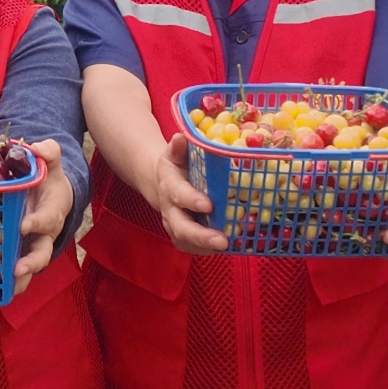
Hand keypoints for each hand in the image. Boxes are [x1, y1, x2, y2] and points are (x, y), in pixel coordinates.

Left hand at [13, 139, 73, 293]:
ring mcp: (31, 245)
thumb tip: (35, 148)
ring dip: (19, 279)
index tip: (24, 224)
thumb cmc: (48, 177)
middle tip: (18, 269)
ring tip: (4, 291)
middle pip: (42, 252)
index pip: (47, 218)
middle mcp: (44, 233)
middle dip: (31, 262)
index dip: (37, 222)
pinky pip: (13, 266)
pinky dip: (2, 279)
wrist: (52, 193)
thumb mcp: (50, 160)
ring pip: (29, 266)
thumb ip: (48, 152)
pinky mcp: (19, 250)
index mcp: (52, 210)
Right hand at [151, 133, 227, 255]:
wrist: (159, 183)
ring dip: (205, 247)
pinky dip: (207, 251)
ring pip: (186, 241)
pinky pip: (191, 248)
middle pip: (181, 227)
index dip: (191, 200)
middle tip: (221, 241)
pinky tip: (228, 248)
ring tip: (227, 247)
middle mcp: (170, 209)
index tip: (208, 205)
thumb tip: (181, 137)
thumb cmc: (175, 166)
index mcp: (169, 186)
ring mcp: (175, 225)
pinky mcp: (182, 237)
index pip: (179, 194)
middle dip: (201, 236)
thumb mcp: (175, 153)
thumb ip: (178, 147)